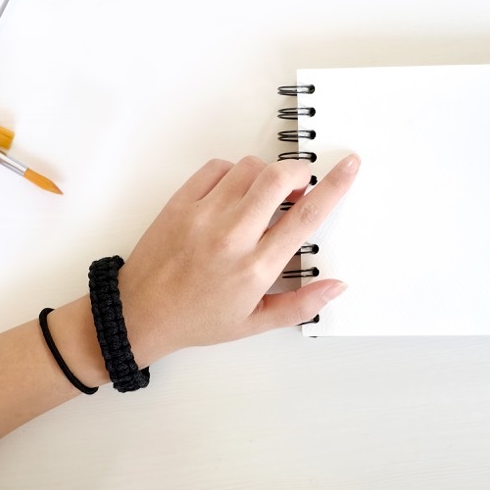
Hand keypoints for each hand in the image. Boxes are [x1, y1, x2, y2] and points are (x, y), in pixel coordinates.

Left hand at [116, 154, 358, 361]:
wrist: (139, 314)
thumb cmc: (197, 318)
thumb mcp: (254, 323)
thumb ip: (301, 305)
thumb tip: (337, 286)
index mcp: (256, 268)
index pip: (306, 216)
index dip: (334, 186)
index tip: (349, 166)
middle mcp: (233, 237)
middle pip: (279, 179)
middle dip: (299, 171)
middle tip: (300, 183)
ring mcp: (204, 216)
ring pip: (250, 168)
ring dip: (266, 174)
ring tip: (263, 195)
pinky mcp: (181, 203)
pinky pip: (218, 168)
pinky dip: (233, 172)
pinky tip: (233, 192)